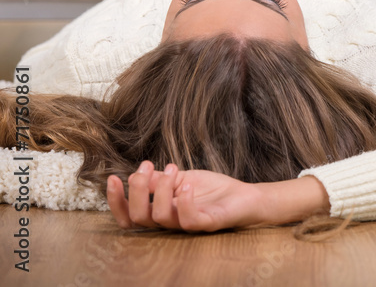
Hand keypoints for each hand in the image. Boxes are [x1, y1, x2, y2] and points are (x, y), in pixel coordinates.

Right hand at [107, 162, 262, 231]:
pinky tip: (187, 186)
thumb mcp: (181, 178)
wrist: (244, 195)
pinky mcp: (207, 224)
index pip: (129, 216)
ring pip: (159, 217)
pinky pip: (188, 221)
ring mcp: (187, 224)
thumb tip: (138, 173)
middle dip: (137, 190)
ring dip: (162, 189)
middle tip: (147, 168)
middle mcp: (170, 221)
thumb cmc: (211, 190)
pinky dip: (184, 202)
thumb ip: (159, 179)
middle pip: (138, 217)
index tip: (113, 178)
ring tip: (175, 169)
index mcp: (160, 211)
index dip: (116, 201)